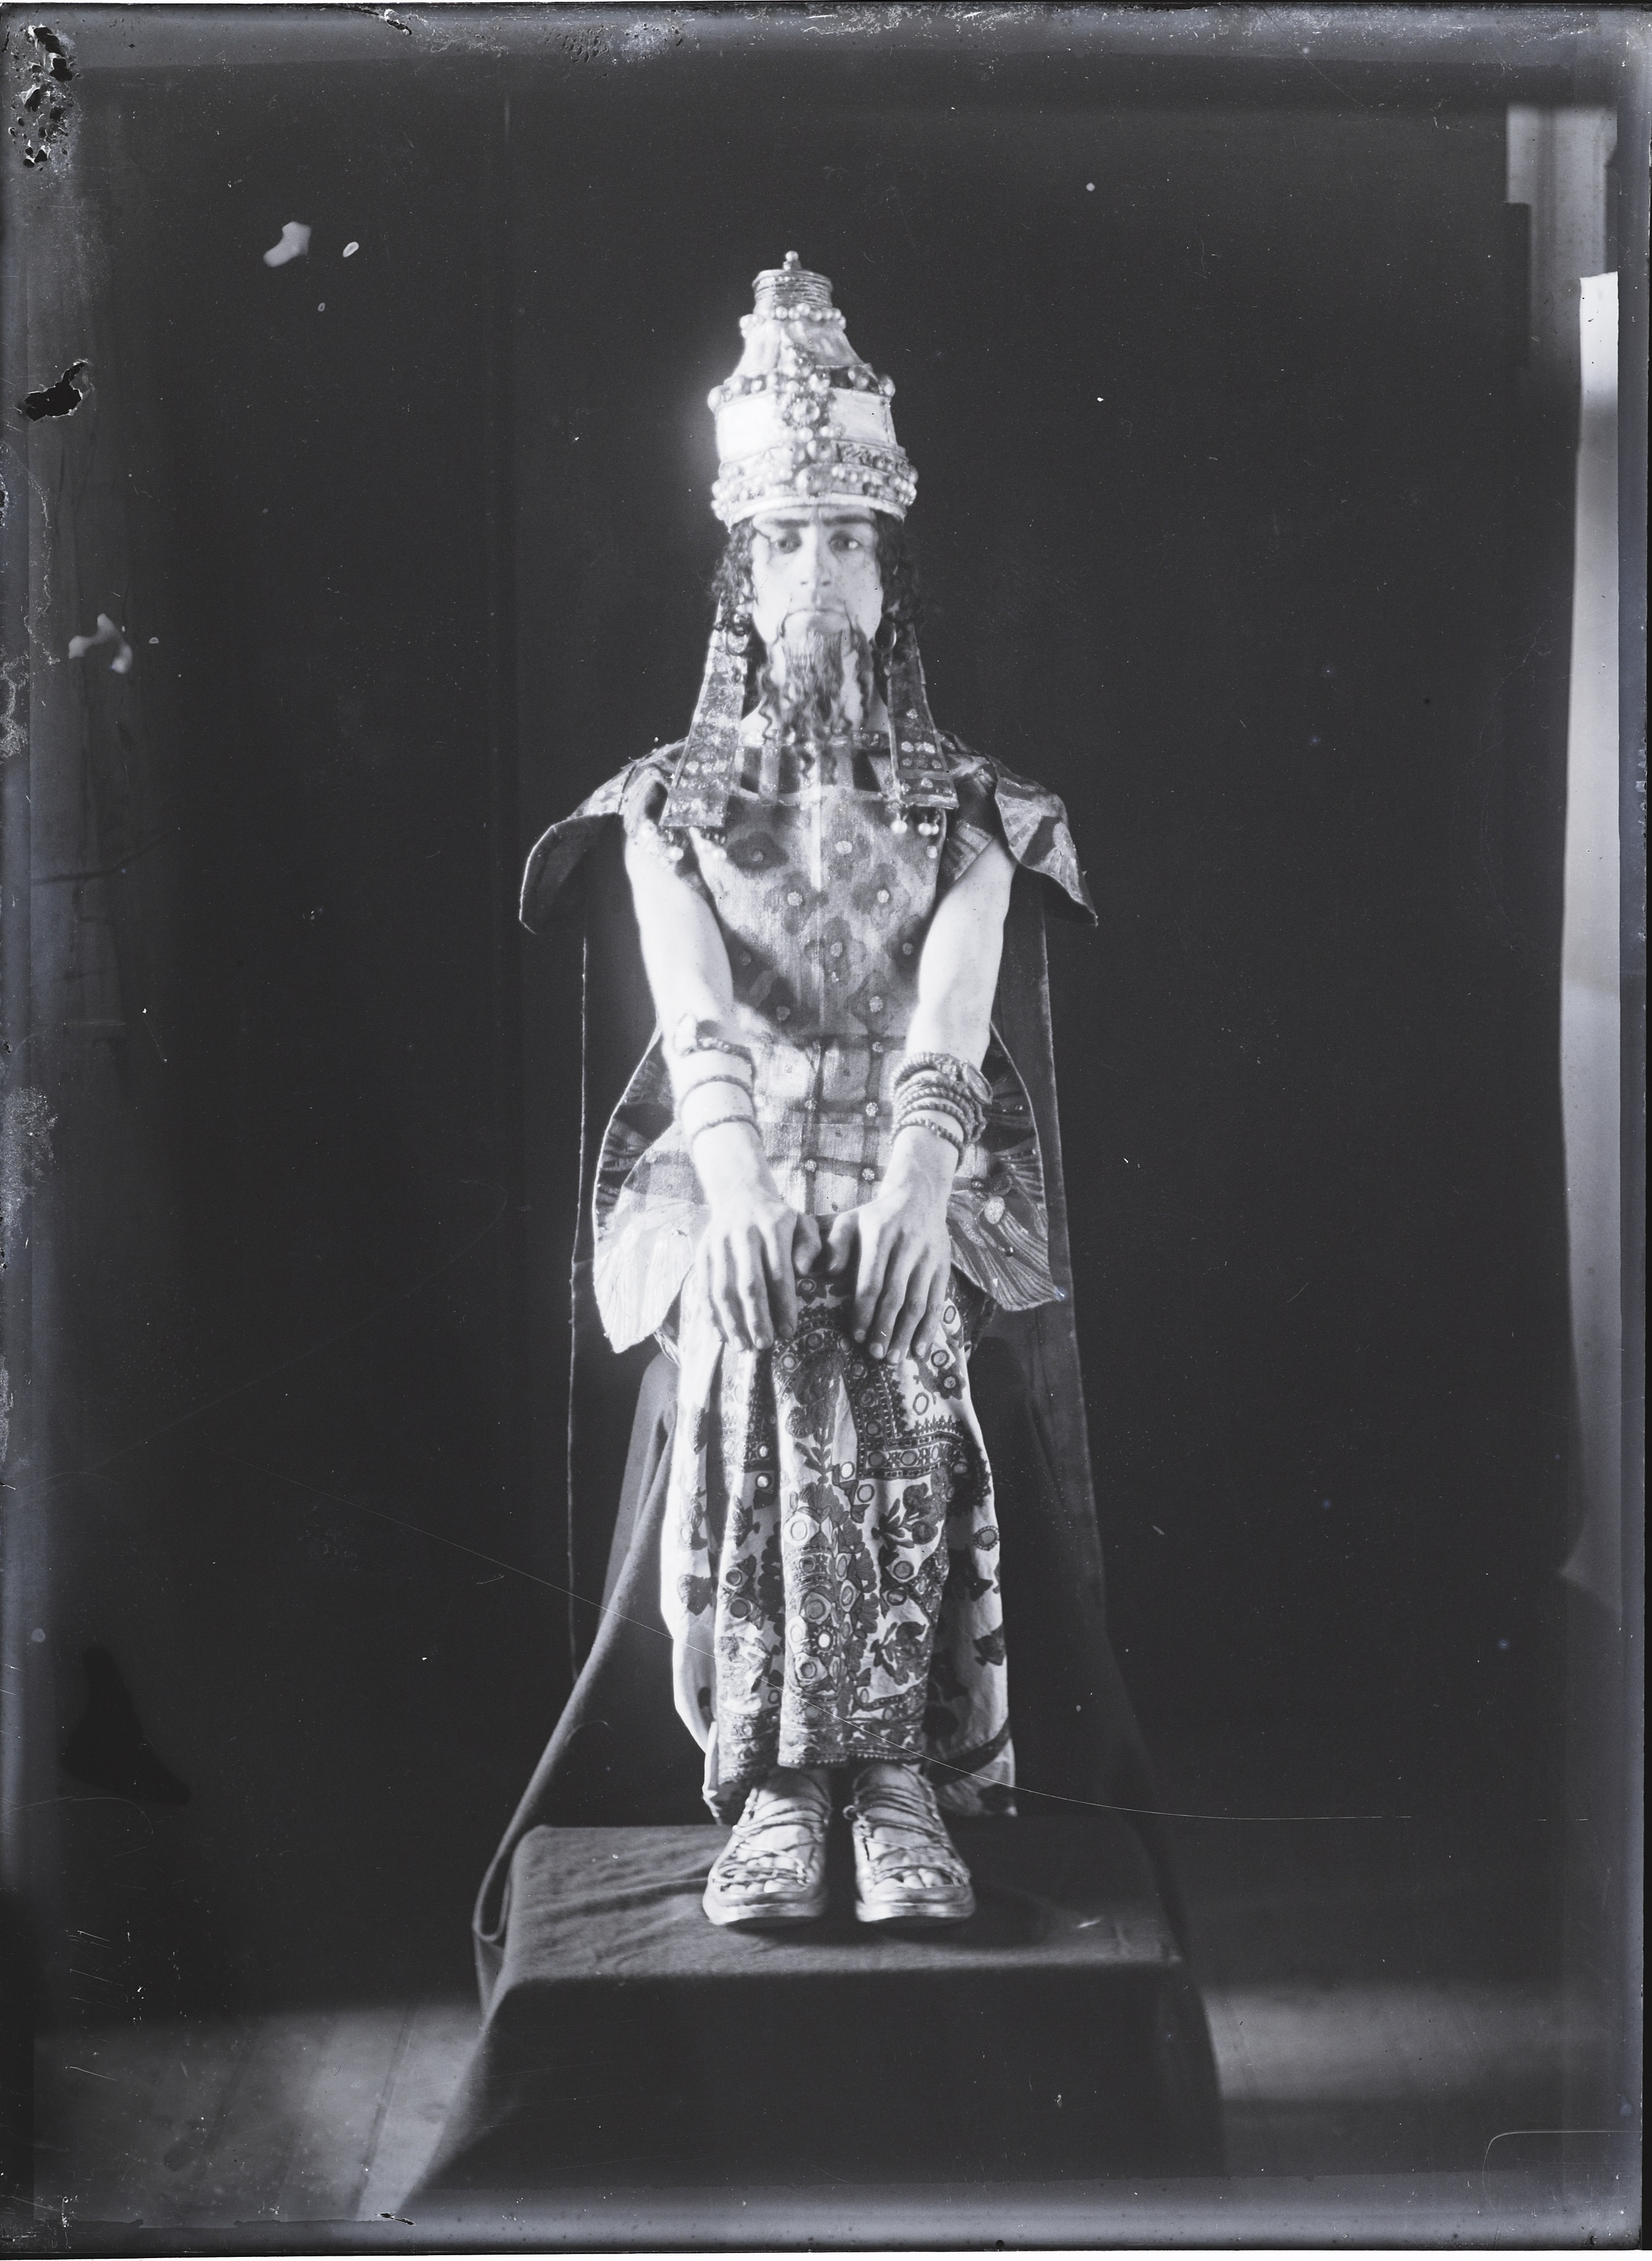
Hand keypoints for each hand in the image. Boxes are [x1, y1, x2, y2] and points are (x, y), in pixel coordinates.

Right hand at [699, 1186, 822, 1349]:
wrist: (741, 1193)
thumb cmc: (779, 1219)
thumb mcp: (803, 1223)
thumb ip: (810, 1245)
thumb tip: (805, 1272)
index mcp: (772, 1227)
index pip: (779, 1273)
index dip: (783, 1305)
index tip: (788, 1332)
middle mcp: (743, 1234)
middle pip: (749, 1284)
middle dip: (757, 1318)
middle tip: (765, 1345)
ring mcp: (719, 1243)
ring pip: (722, 1289)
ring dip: (731, 1321)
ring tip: (742, 1346)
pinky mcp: (702, 1251)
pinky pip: (704, 1287)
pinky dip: (710, 1313)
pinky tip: (720, 1334)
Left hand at [823, 1147, 953, 1365]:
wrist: (920, 1196)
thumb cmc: (876, 1217)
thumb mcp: (850, 1221)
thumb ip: (835, 1244)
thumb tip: (827, 1272)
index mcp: (880, 1234)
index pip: (871, 1279)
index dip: (864, 1311)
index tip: (856, 1336)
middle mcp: (907, 1245)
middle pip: (896, 1295)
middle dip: (885, 1328)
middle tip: (875, 1354)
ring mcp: (929, 1257)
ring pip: (918, 1302)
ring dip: (907, 1333)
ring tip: (895, 1358)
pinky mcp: (944, 1266)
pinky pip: (937, 1301)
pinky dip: (929, 1327)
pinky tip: (920, 1348)